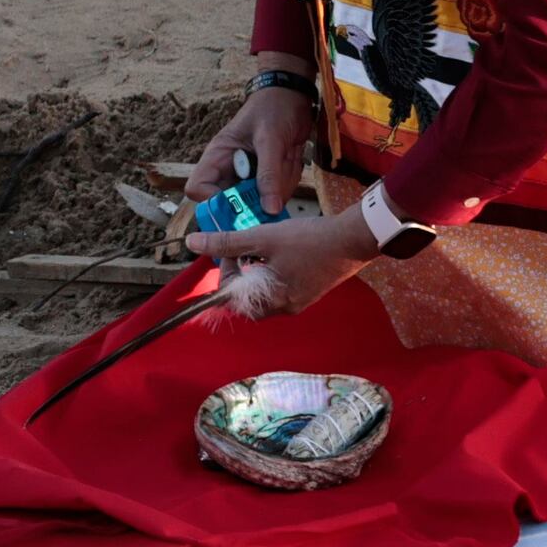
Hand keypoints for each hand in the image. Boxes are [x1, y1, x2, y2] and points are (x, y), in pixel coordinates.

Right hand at [184, 87, 317, 230]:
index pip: (197, 189)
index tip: (240, 201)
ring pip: (257, 202)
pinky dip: (287, 181)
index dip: (213, 201)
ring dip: (277, 185)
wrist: (293, 96)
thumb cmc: (274, 108)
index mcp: (217, 156)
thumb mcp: (270, 139)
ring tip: (285, 157)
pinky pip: (275, 194)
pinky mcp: (266, 178)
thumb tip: (269, 209)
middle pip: (230, 203)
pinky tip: (290, 158)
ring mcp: (248, 176)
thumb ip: (269, 174)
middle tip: (274, 184)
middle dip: (255, 198)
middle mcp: (229, 170)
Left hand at [221, 207, 369, 319]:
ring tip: (260, 249)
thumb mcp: (263, 237)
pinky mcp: (310, 293)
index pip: (232, 300)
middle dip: (238, 277)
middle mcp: (285, 308)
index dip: (225, 273)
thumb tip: (194, 243)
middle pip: (247, 301)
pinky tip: (278, 252)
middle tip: (241, 252)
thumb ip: (228, 242)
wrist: (353, 240)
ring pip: (265, 295)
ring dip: (255, 274)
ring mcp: (299, 302)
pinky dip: (272, 274)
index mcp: (272, 301)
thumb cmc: (308, 240)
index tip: (232, 250)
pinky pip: (281, 289)